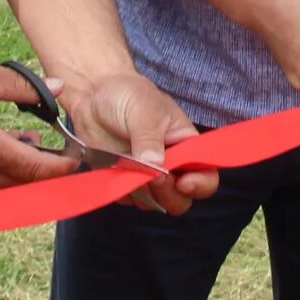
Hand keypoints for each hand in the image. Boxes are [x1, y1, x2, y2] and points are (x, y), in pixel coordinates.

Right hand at [0, 61, 83, 199]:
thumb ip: (26, 88)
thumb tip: (59, 88)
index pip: (35, 169)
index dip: (60, 167)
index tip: (74, 160)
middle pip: (22, 187)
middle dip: (43, 173)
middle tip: (55, 154)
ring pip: (2, 194)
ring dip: (19, 177)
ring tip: (25, 146)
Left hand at [53, 70, 218, 214]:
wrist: (92, 96)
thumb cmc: (127, 95)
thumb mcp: (144, 109)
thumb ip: (149, 138)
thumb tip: (155, 167)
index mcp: (185, 145)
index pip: (206, 173)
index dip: (201, 184)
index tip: (183, 182)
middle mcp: (170, 166)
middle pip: (182, 198)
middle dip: (169, 194)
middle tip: (153, 178)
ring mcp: (146, 177)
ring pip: (155, 204)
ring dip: (145, 196)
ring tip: (129, 171)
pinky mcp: (123, 182)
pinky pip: (127, 200)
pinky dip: (122, 192)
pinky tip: (113, 171)